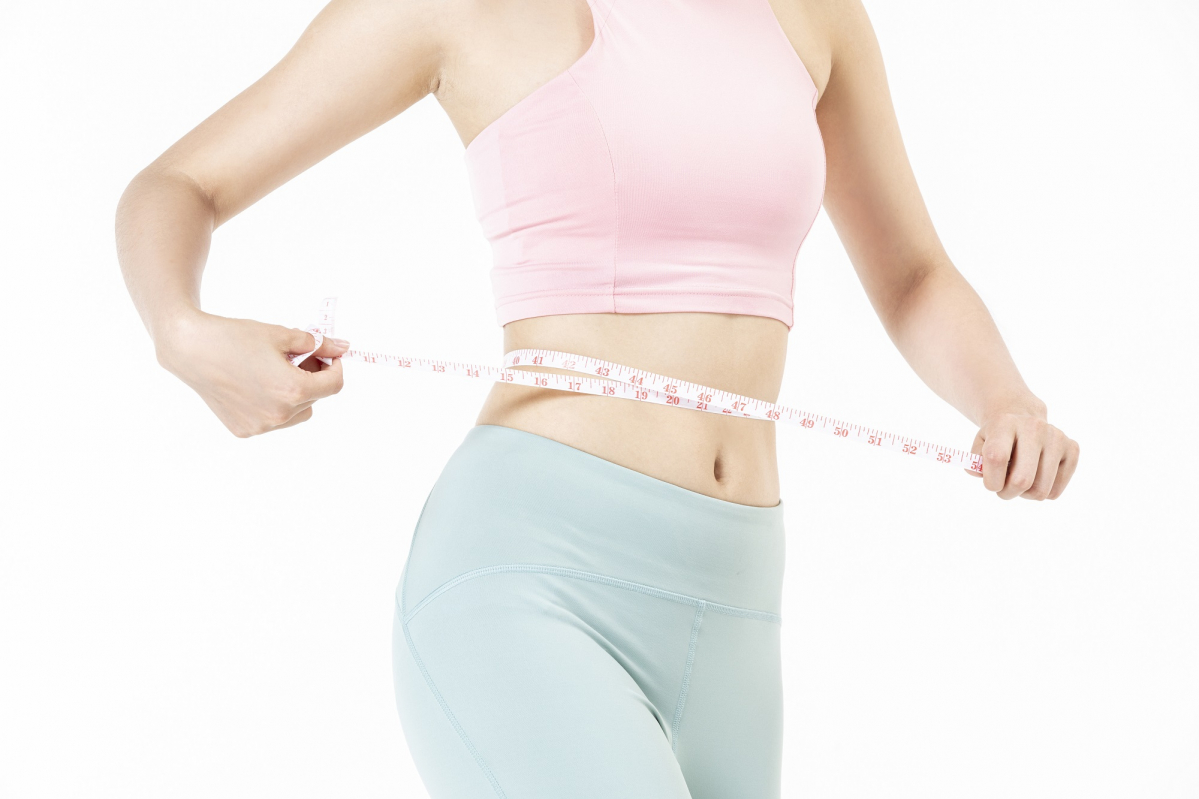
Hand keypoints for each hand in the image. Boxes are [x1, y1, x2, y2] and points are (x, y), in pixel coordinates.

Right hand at [156, 310, 349, 437]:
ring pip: (297, 413)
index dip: (335, 367)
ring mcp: (260, 426)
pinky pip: (273, 420)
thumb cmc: (234, 337)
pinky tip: (257, 384)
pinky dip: (274, 404)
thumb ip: (317, 343)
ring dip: (296, 394)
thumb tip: (343, 346)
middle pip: (315, 398)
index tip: (328, 354)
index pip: (333, 385)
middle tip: (299, 356)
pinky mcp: (243, 430)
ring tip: (277, 370)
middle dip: (313, 377)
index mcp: (292, 390)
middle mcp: (279, 414)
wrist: (189, 348)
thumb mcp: (282, 334)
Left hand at [969, 404, 1079, 499]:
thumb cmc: (998, 439)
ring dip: (1025, 494)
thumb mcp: (980, 445)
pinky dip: (1042, 493)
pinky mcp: (1072, 449)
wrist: (1022, 420)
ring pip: (1040, 490)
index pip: (996, 458)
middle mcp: (1033, 427)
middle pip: (1022, 480)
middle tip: (1004, 488)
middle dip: (1008, 492)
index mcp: (1005, 423)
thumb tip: (981, 474)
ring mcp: (1056, 437)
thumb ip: (974, 462)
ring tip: (1019, 480)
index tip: (991, 484)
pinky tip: (1036, 477)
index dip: (991, 480)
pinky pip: (1055, 491)